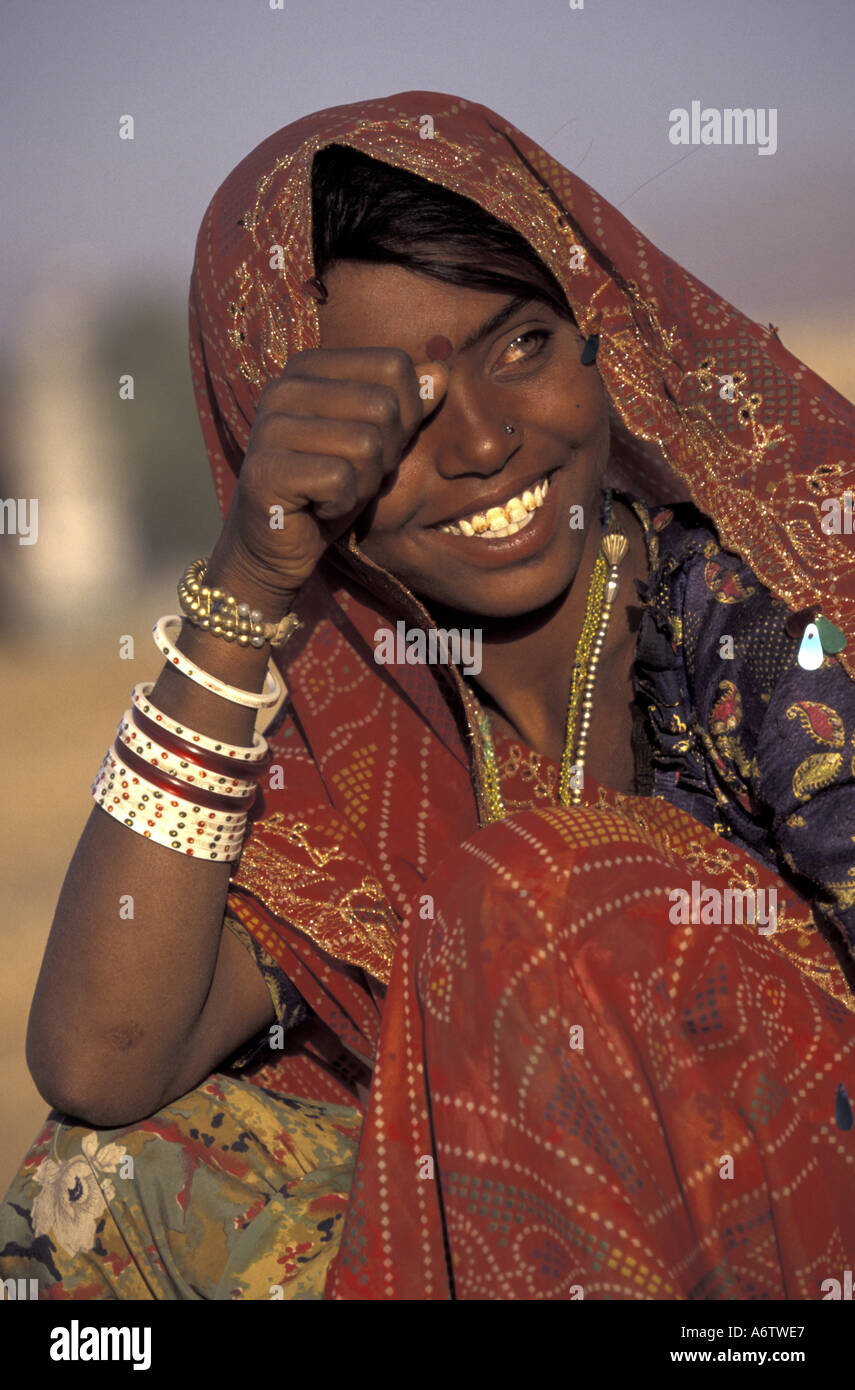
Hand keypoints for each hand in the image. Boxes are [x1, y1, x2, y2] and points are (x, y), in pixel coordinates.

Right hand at [211, 347, 447, 608]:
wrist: (276, 547)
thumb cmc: (328, 490)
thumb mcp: (378, 444)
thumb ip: (407, 407)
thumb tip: (443, 372)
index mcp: (308, 367)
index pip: (394, 365)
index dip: (406, 413)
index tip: (373, 445)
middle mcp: (283, 386)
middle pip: (384, 405)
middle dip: (384, 454)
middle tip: (350, 475)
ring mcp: (269, 426)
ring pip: (367, 444)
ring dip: (364, 482)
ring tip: (333, 492)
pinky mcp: (265, 470)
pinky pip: (340, 480)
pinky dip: (341, 505)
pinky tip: (316, 508)